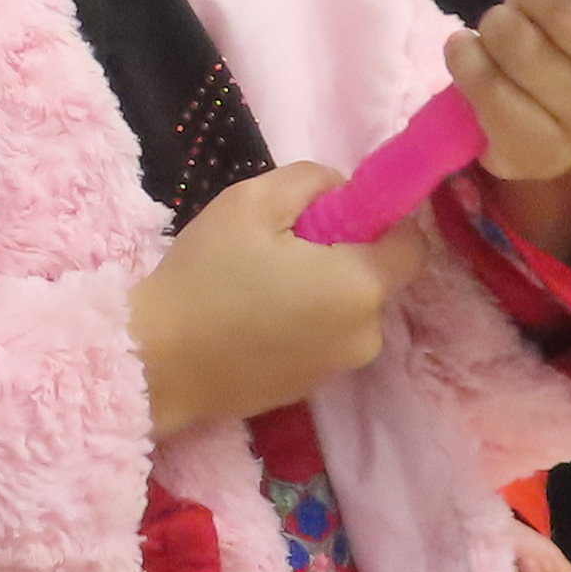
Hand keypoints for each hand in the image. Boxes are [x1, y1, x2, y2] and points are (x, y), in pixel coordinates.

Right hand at [131, 163, 418, 439]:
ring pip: (349, 311)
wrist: (157, 363)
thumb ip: (311, 180)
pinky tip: (254, 320)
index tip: (333, 214)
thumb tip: (341, 190)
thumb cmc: (205, 277)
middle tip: (282, 247)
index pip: (413, 244)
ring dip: (322, 292)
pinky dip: (304, 325)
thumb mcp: (251, 202)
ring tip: (261, 286)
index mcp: (361, 285)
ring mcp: (339, 369)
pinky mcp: (311, 390)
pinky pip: (324, 341)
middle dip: (344, 257)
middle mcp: (366, 334)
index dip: (381, 220)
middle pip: (377, 279)